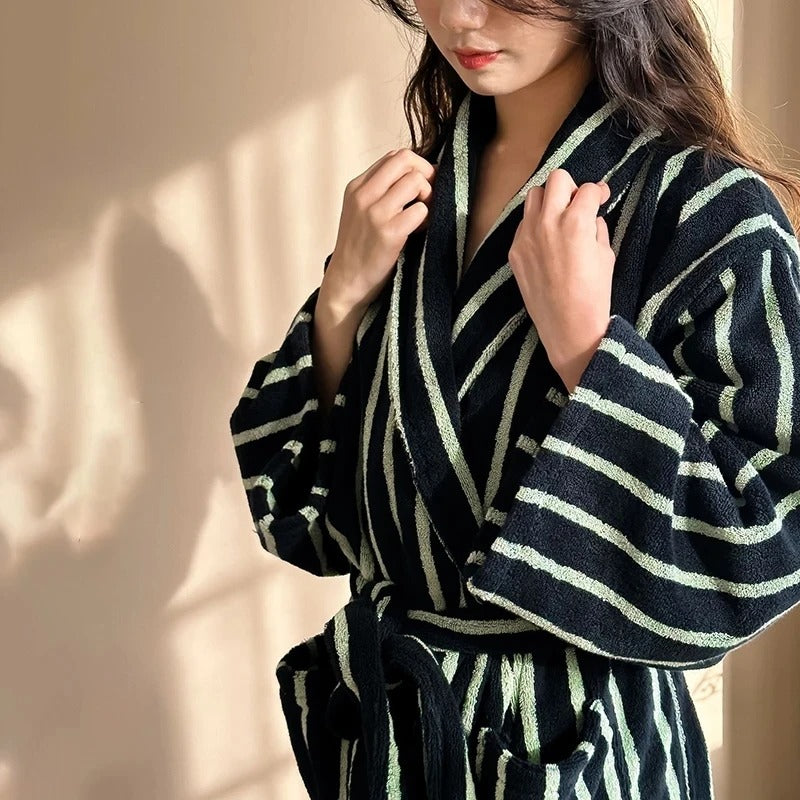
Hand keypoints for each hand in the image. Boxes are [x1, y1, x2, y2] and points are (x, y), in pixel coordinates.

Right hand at [324, 148, 437, 312]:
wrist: (346, 283)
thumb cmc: (361, 248)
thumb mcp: (361, 212)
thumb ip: (382, 192)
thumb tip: (420, 174)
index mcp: (356, 187)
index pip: (394, 157)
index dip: (416, 166)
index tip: (424, 184)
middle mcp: (363, 195)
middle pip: (406, 160)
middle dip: (426, 174)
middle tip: (429, 196)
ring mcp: (374, 214)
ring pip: (416, 182)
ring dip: (428, 198)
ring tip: (422, 217)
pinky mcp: (388, 233)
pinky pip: (420, 211)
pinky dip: (426, 219)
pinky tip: (418, 231)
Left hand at [508, 168, 613, 391]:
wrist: (568, 326)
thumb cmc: (594, 293)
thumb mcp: (606, 255)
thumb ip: (597, 227)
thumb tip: (592, 214)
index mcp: (576, 222)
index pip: (588, 189)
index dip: (599, 192)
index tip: (602, 197)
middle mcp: (547, 222)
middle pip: (556, 179)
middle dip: (571, 187)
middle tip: (578, 204)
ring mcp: (526, 236)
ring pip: (533, 196)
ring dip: (549, 201)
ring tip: (559, 219)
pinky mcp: (515, 251)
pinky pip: (523, 224)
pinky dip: (536, 224)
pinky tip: (546, 241)